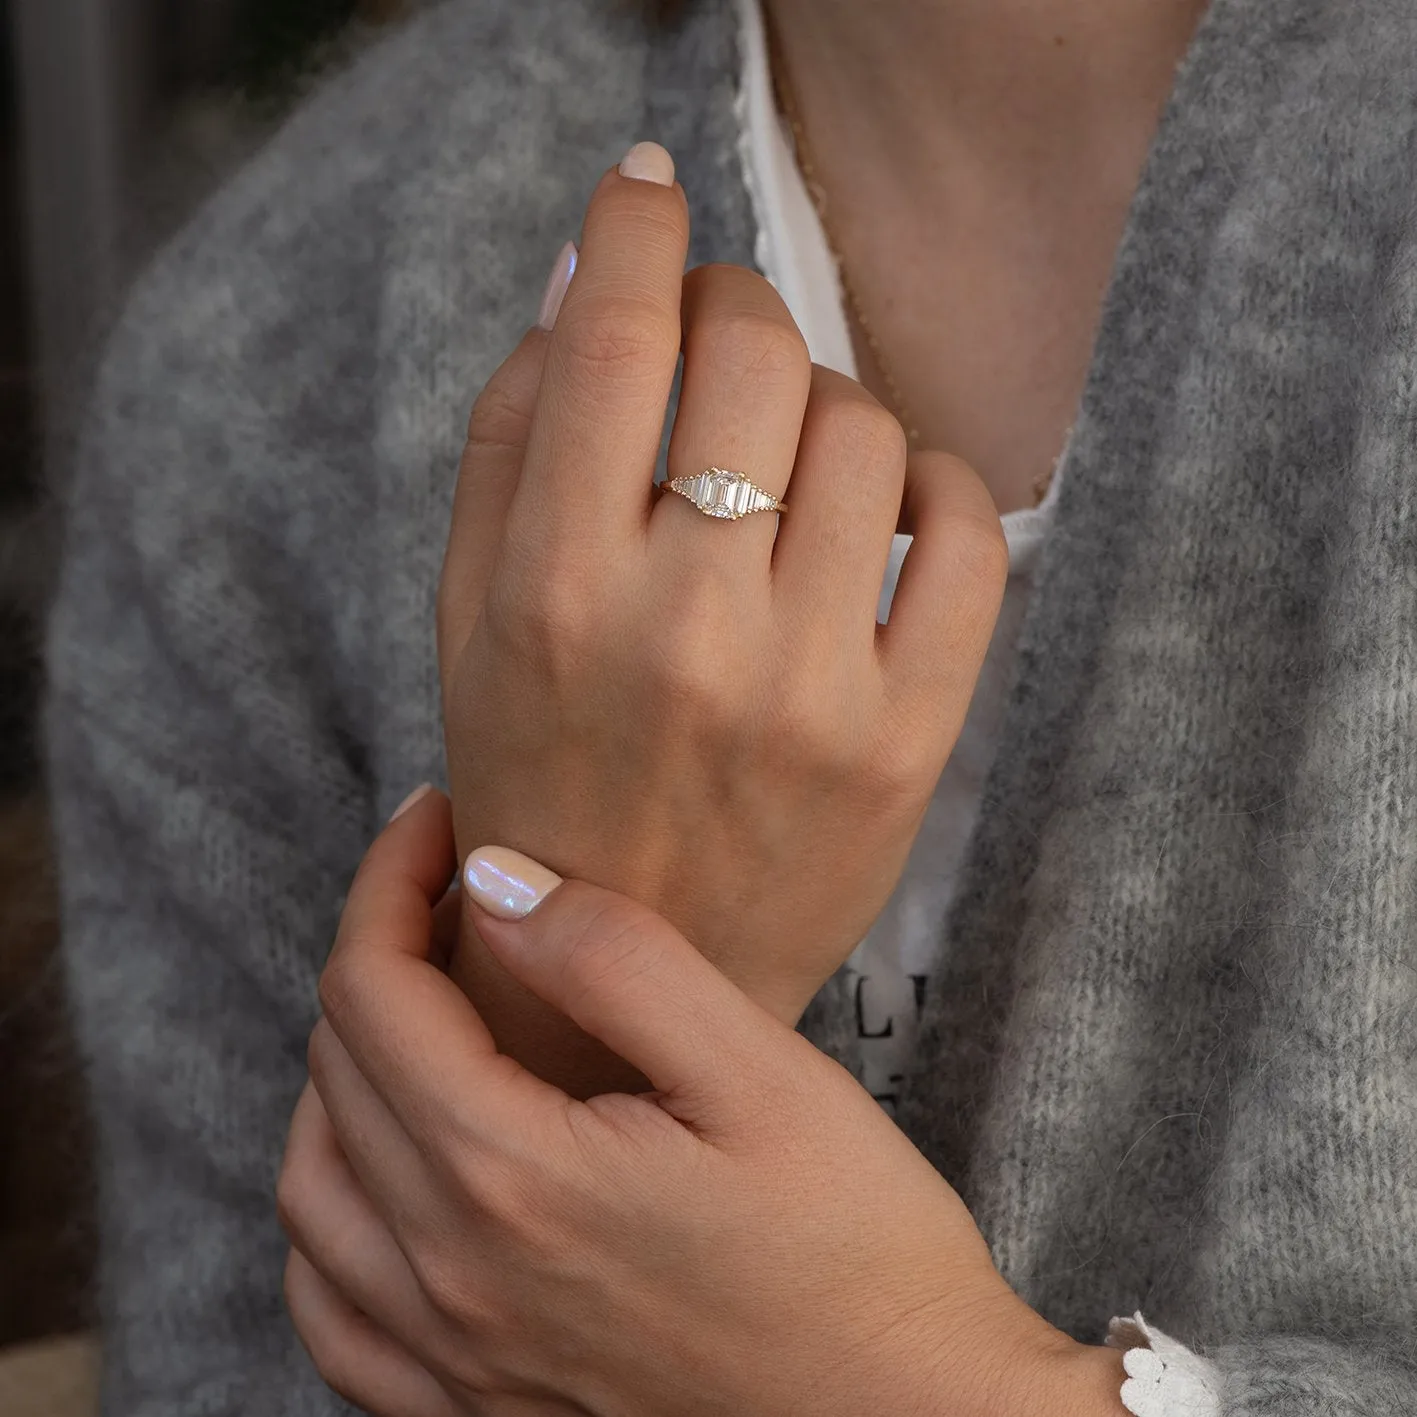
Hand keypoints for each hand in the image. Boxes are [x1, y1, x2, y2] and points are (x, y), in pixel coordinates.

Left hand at [279, 788, 1116, 1416]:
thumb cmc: (856, 1250)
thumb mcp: (760, 1073)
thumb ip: (618, 963)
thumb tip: (493, 881)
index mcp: (511, 1176)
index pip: (373, 992)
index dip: (390, 881)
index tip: (440, 818)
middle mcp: (452, 1277)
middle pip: (336, 1071)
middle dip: (376, 948)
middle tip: (455, 887)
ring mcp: (455, 1361)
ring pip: (312, 1186)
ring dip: (340, 1071)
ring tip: (420, 1007)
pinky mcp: (479, 1412)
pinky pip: (334, 1315)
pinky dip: (330, 1216)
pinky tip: (384, 1176)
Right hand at [439, 141, 1008, 1035]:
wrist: (635, 967)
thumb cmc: (539, 775)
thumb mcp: (468, 618)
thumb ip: (511, 438)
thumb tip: (585, 273)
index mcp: (555, 598)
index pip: (617, 340)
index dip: (637, 226)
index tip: (647, 188)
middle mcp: (686, 638)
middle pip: (757, 358)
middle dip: (736, 308)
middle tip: (719, 343)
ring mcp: (813, 695)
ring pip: (865, 430)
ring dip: (827, 403)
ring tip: (787, 458)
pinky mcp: (907, 743)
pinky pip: (971, 537)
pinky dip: (937, 483)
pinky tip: (887, 508)